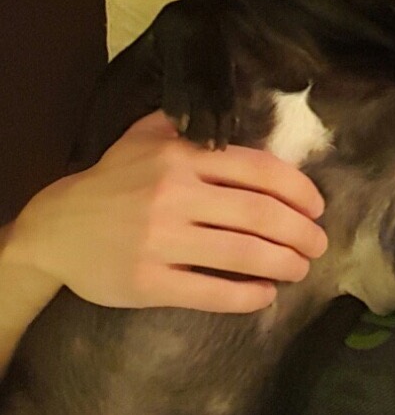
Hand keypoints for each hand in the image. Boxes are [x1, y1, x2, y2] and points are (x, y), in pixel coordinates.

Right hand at [4, 111, 326, 312]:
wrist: (56, 228)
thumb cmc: (113, 179)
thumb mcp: (145, 135)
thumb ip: (191, 124)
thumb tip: (247, 119)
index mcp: (181, 156)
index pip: (259, 170)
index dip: (298, 190)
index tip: (317, 207)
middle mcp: (174, 194)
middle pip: (260, 214)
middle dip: (301, 232)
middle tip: (319, 244)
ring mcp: (161, 240)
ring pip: (243, 253)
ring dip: (284, 263)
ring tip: (301, 268)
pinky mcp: (148, 282)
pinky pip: (211, 291)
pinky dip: (248, 295)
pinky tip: (266, 294)